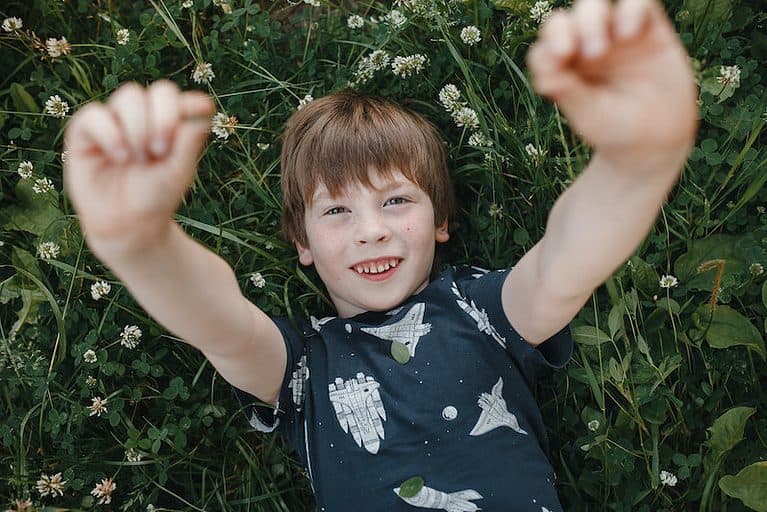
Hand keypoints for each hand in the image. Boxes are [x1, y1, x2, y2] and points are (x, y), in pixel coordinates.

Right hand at [63, 80, 213, 253]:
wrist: (126, 225)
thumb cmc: (156, 198)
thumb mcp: (179, 171)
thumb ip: (189, 140)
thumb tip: (204, 104)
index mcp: (172, 124)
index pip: (184, 98)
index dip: (189, 105)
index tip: (192, 124)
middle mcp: (145, 117)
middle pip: (160, 90)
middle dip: (164, 118)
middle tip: (161, 150)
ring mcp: (116, 120)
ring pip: (130, 95)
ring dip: (138, 127)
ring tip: (138, 158)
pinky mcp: (86, 130)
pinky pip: (95, 113)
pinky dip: (110, 133)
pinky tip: (120, 157)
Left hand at [526, 0, 698, 160]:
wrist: (658, 137)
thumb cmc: (615, 128)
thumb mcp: (588, 115)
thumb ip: (565, 89)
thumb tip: (543, 65)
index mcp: (562, 69)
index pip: (543, 48)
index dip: (548, 46)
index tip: (560, 59)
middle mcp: (583, 48)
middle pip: (562, 20)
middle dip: (567, 30)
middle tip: (591, 56)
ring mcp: (613, 35)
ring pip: (594, 4)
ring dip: (592, 18)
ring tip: (603, 48)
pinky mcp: (648, 28)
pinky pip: (639, 1)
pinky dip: (631, 9)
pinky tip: (629, 33)